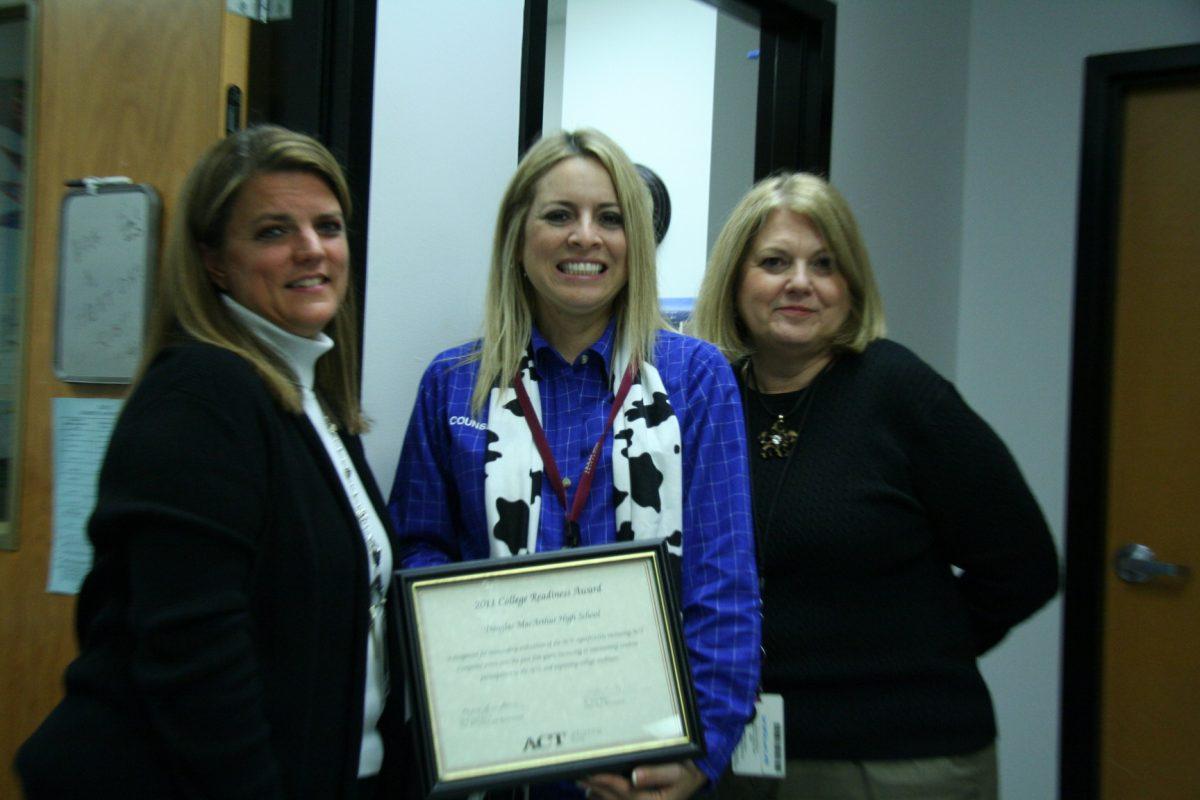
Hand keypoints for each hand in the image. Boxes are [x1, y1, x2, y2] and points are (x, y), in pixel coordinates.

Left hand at [577, 760, 706, 799]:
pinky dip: (603, 798)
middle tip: (579, 775)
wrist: (693, 779)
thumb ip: (657, 774)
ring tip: (582, 782)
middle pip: (614, 799)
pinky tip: (594, 791)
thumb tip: (635, 776)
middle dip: (596, 786)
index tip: (591, 772)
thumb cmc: (687, 773)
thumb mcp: (678, 772)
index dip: (606, 781)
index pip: (625, 791)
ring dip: (597, 794)